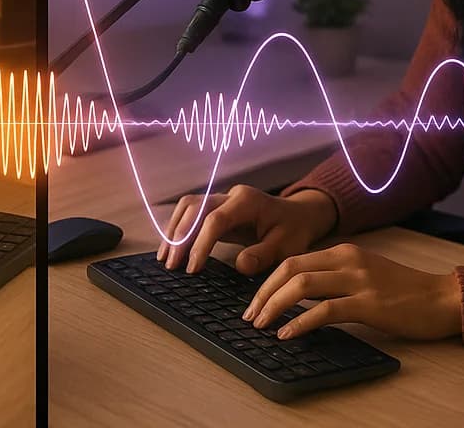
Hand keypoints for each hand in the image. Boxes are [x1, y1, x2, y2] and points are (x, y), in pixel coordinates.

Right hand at [156, 184, 337, 274]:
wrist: (298, 216)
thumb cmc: (293, 231)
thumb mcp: (287, 246)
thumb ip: (264, 255)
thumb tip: (239, 265)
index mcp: (248, 201)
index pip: (215, 219)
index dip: (201, 243)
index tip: (193, 268)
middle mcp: (231, 196)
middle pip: (195, 208)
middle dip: (180, 236)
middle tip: (171, 265)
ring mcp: (222, 200)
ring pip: (188, 207)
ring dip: (174, 231)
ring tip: (165, 259)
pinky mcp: (216, 209)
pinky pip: (191, 214)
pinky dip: (178, 229)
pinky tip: (172, 249)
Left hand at [243, 242, 461, 341]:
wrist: (442, 298)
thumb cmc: (404, 291)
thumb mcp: (364, 274)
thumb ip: (334, 277)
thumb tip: (299, 293)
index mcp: (343, 251)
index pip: (292, 260)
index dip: (267, 281)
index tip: (255, 302)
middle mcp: (347, 260)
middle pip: (290, 269)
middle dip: (263, 293)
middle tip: (250, 315)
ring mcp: (358, 281)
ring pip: (302, 286)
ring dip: (275, 306)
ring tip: (262, 325)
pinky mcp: (369, 304)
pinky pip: (325, 311)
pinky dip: (300, 322)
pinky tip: (288, 334)